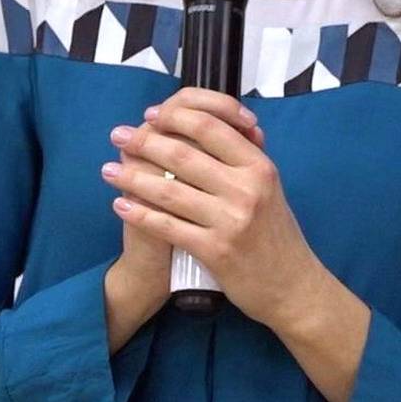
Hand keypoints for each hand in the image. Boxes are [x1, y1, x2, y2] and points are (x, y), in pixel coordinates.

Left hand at [100, 92, 265, 349]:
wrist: (292, 286)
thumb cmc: (275, 233)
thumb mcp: (268, 187)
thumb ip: (243, 157)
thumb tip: (209, 121)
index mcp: (259, 166)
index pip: (211, 126)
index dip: (175, 117)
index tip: (151, 116)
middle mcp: (246, 189)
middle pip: (183, 154)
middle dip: (143, 141)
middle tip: (119, 135)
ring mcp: (230, 220)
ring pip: (168, 190)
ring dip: (131, 177)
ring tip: (108, 170)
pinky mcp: (215, 251)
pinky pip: (167, 226)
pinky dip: (139, 213)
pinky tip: (120, 204)